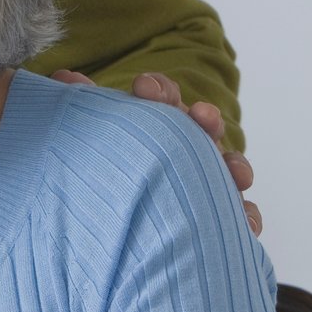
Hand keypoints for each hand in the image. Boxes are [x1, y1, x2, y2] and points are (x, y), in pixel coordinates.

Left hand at [50, 69, 260, 234]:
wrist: (110, 234)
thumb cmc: (105, 173)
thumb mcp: (88, 138)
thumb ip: (80, 107)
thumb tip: (64, 77)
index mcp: (153, 122)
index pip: (161, 98)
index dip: (157, 91)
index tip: (143, 89)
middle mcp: (186, 147)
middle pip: (203, 128)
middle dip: (206, 121)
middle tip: (202, 117)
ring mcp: (207, 181)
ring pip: (231, 169)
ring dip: (235, 167)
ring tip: (236, 174)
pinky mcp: (221, 217)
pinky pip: (242, 216)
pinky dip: (247, 217)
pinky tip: (245, 221)